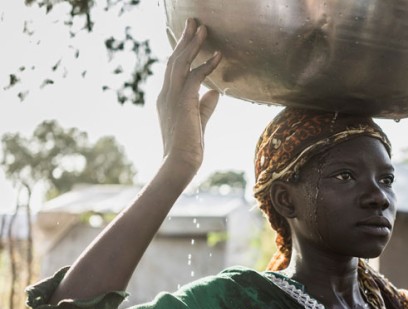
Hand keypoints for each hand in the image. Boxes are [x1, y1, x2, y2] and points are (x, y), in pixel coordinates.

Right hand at [157, 18, 221, 176]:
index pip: (173, 70)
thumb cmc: (188, 149)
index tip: (189, 38)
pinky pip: (195, 76)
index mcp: (167, 99)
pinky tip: (218, 55)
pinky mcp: (183, 102)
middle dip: (184, 40)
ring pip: (180, 63)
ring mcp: (172, 97)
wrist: (179, 163)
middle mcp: (166, 94)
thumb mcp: (198, 122)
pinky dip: (207, 64)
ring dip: (192, 44)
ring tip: (202, 28)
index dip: (181, 52)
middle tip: (192, 22)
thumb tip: (216, 92)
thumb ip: (205, 106)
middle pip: (174, 59)